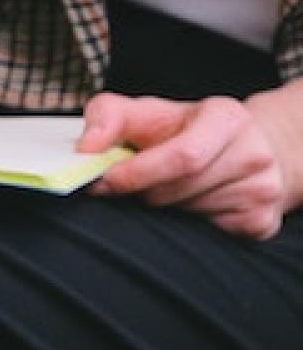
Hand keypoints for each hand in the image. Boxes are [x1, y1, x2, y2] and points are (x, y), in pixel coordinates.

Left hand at [79, 93, 290, 239]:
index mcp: (227, 118)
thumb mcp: (146, 113)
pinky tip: (193, 204)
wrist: (244, 148)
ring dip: (164, 209)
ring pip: (188, 216)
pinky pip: (206, 236)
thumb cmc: (185, 132)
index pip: (182, 157)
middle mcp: (254, 153)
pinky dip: (187, 226)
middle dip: (145, 192)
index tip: (106, 181)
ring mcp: (263, 190)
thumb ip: (108, 118)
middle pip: (177, 191)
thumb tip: (85, 148)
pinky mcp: (262, 222)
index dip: (136, 174)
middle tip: (139, 184)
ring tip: (171, 188)